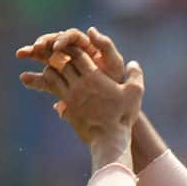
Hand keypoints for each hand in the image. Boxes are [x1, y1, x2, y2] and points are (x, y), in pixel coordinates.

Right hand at [17, 27, 125, 117]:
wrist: (115, 108)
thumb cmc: (118, 84)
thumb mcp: (115, 64)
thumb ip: (105, 46)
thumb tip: (91, 29)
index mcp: (88, 48)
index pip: (72, 36)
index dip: (63, 38)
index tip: (57, 46)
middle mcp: (75, 55)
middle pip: (55, 43)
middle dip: (43, 43)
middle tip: (35, 47)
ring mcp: (67, 68)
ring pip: (47, 57)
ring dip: (33, 54)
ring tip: (21, 53)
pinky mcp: (61, 82)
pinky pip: (45, 78)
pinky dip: (34, 78)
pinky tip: (24, 79)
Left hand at [22, 46, 143, 152]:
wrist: (108, 139)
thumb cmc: (122, 115)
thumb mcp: (134, 94)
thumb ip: (135, 75)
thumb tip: (133, 63)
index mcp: (94, 77)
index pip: (77, 54)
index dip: (75, 48)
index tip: (76, 47)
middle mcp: (78, 84)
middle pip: (61, 62)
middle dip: (61, 56)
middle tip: (62, 52)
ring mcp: (69, 96)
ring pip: (52, 74)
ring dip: (53, 68)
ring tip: (58, 67)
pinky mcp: (66, 106)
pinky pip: (53, 89)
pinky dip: (51, 82)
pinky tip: (58, 83)